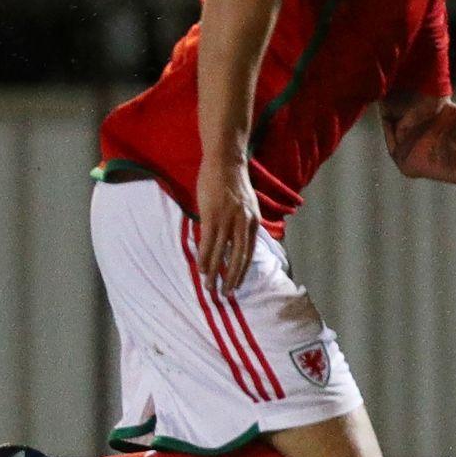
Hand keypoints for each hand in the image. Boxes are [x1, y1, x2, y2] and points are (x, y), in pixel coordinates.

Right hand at [195, 161, 259, 291]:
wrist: (225, 162)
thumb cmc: (233, 183)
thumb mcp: (246, 205)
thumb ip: (243, 223)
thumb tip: (236, 241)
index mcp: (254, 222)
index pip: (249, 252)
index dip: (243, 270)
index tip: (237, 284)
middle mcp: (244, 224)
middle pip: (239, 258)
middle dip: (232, 278)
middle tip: (226, 294)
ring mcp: (228, 220)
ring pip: (222, 253)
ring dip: (215, 272)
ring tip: (209, 287)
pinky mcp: (212, 216)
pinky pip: (209, 242)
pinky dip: (205, 257)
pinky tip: (201, 269)